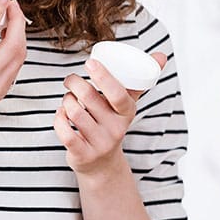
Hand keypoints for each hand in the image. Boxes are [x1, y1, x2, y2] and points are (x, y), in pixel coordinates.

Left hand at [53, 52, 167, 177]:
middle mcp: (115, 129)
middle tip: (70, 80)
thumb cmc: (112, 125)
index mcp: (127, 113)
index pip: (118, 94)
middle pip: (89, 98)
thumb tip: (161, 55)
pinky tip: (61, 113)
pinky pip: (64, 132)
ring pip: (74, 111)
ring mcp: (99, 143)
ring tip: (67, 99)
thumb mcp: (127, 106)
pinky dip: (58, 118)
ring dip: (66, 100)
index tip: (90, 62)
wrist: (102, 164)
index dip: (104, 77)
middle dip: (75, 83)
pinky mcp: (81, 154)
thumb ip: (139, 82)